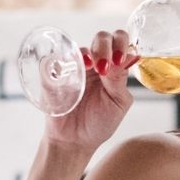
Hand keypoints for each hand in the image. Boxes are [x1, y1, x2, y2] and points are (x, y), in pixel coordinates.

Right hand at [42, 28, 139, 152]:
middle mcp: (95, 63)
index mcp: (114, 68)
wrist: (75, 141)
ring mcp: (74, 67)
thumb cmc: (99, 123)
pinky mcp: (55, 75)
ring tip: (89, 66)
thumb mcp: (117, 103)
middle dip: (104, 46)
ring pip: (81, 46)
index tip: (119, 59)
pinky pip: (55, 59)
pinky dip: (62, 60)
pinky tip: (68, 70)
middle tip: (103, 65)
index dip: (121, 44)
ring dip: (87, 52)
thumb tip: (124, 58)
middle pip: (102, 38)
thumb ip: (120, 81)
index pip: (120, 43)